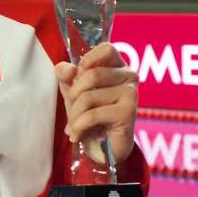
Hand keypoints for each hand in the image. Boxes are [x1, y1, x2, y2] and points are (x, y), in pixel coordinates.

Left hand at [55, 43, 137, 164]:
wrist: (104, 148)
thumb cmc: (92, 116)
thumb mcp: (74, 93)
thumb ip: (67, 77)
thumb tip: (66, 68)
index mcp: (117, 66)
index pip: (107, 48)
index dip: (87, 61)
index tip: (77, 78)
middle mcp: (129, 76)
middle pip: (91, 75)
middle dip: (73, 96)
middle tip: (72, 111)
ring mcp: (131, 93)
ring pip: (88, 97)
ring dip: (74, 115)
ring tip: (74, 126)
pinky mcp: (128, 112)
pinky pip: (92, 114)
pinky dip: (79, 127)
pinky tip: (78, 135)